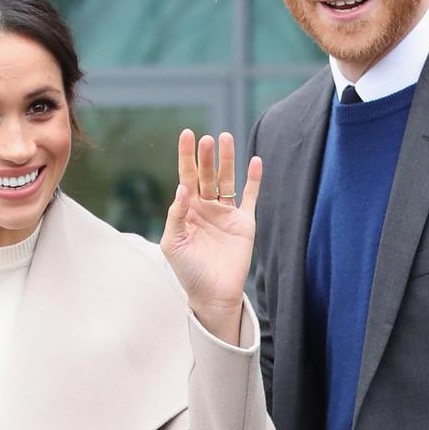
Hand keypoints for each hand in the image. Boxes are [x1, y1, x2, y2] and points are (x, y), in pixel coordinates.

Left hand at [159, 129, 262, 345]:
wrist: (213, 295)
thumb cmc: (188, 271)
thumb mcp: (173, 243)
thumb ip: (176, 215)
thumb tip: (182, 187)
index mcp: (187, 210)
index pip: (186, 177)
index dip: (186, 156)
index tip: (186, 135)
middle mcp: (206, 208)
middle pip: (207, 175)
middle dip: (207, 157)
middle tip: (207, 138)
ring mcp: (226, 214)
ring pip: (227, 180)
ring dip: (227, 160)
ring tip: (226, 138)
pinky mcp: (245, 223)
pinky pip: (251, 197)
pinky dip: (254, 179)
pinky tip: (256, 161)